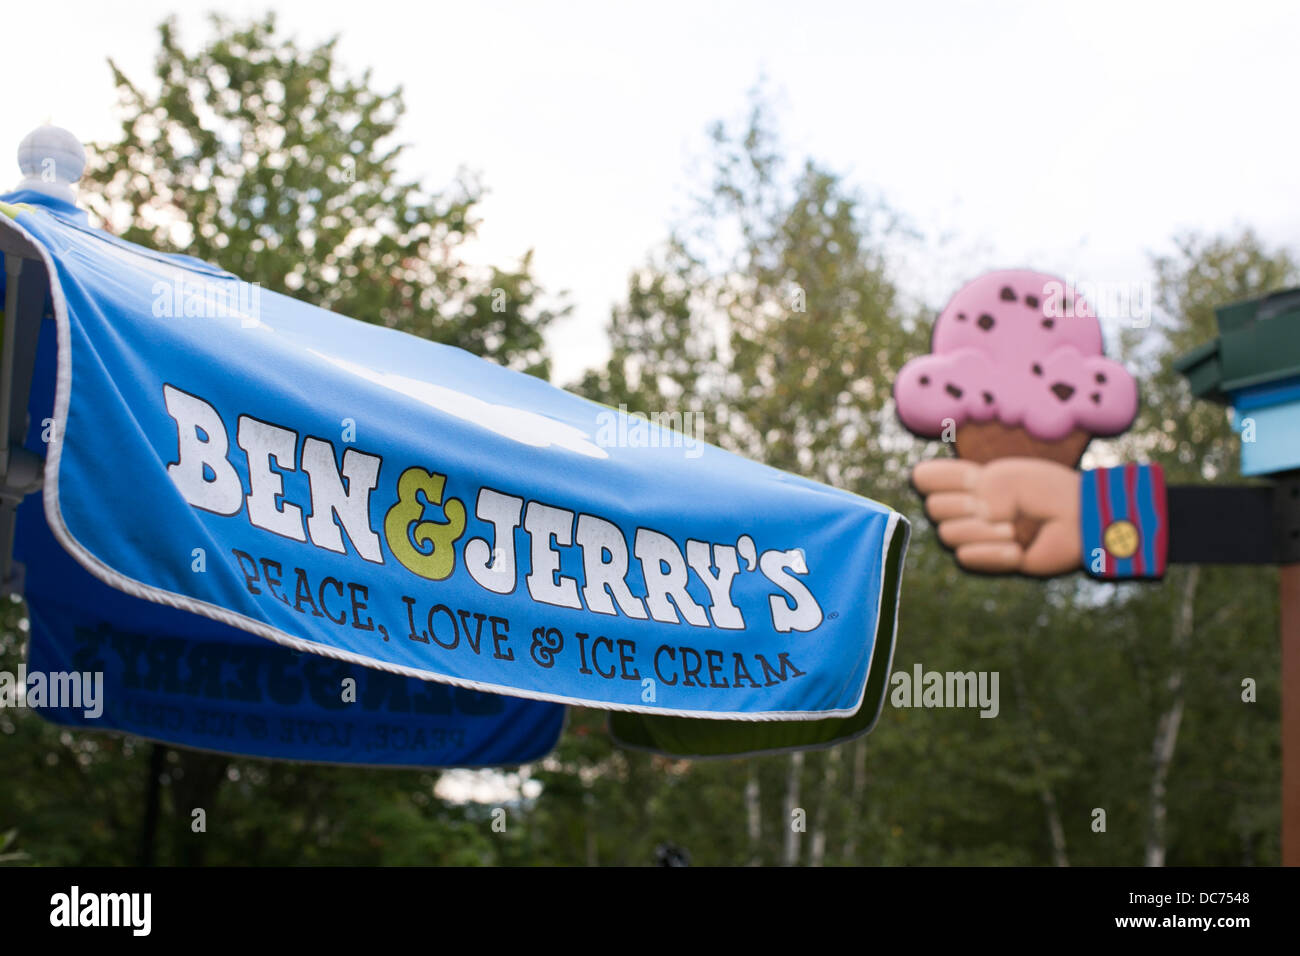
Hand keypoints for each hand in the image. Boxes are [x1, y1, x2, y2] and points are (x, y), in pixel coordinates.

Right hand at [911, 457, 1082, 575]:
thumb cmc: (1044, 492)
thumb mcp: (1003, 477)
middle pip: (933, 508)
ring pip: (948, 535)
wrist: (1076, 521)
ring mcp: (974, 535)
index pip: (924, 478)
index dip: (940, 478)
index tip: (974, 478)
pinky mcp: (986, 560)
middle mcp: (964, 508)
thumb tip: (947, 517)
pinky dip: (991, 553)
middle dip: (964, 506)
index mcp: (967, 482)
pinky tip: (1016, 550)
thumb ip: (966, 488)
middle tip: (1002, 506)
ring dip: (983, 532)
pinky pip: (965, 558)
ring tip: (1014, 530)